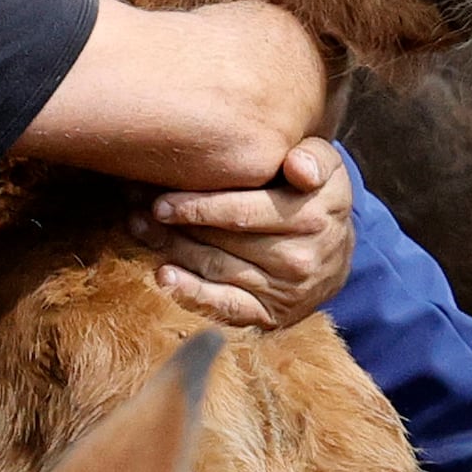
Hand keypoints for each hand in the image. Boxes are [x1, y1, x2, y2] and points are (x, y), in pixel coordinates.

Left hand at [138, 140, 352, 329]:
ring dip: (170, 248)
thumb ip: (314, 157)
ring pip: (215, 266)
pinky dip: (192, 293)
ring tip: (138, 227)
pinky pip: (226, 306)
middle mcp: (299, 258)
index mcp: (311, 216)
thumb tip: (298, 168)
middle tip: (134, 204)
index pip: (243, 211)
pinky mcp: (270, 315)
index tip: (160, 199)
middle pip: (221, 239)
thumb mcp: (326, 167)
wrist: (337, 255)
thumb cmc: (317, 197)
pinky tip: (164, 276)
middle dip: (173, 223)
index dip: (198, 206)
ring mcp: (284, 290)